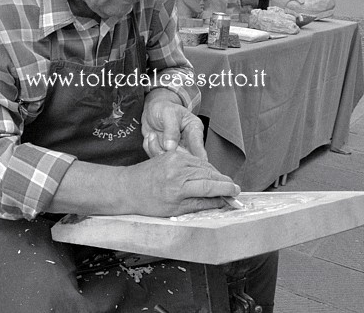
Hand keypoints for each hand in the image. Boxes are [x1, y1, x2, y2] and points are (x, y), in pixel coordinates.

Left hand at [120, 150, 239, 216]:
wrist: (127, 187)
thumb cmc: (147, 202)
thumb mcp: (175, 210)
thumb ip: (200, 204)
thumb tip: (221, 202)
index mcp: (178, 187)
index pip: (210, 186)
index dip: (226, 189)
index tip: (236, 193)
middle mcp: (177, 170)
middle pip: (209, 174)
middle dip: (224, 182)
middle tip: (234, 190)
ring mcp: (175, 159)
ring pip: (204, 165)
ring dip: (215, 174)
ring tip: (223, 184)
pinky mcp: (172, 153)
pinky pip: (194, 160)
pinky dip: (204, 167)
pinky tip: (208, 175)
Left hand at [141, 98, 205, 159]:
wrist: (152, 109)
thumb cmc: (164, 107)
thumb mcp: (168, 113)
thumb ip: (171, 130)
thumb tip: (170, 147)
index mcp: (194, 130)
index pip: (199, 148)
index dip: (197, 159)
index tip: (189, 163)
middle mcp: (188, 142)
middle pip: (184, 158)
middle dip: (169, 153)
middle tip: (160, 143)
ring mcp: (176, 149)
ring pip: (169, 160)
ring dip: (156, 149)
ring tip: (152, 134)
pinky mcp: (165, 152)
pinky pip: (156, 157)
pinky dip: (150, 148)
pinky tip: (150, 137)